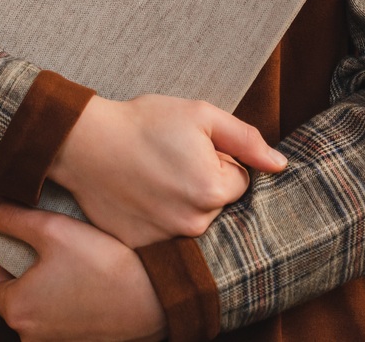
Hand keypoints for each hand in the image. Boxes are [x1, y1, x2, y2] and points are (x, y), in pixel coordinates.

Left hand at [0, 196, 168, 341]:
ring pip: (43, 309)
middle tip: (60, 252)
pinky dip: (73, 304)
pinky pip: (66, 321)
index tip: (36, 245)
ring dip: (54, 289)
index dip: (11, 258)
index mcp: (16, 310)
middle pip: (19, 298)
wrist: (156, 299)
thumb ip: (12, 218)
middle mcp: (30, 336)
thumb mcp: (53, 229)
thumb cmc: (103, 264)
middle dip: (34, 274)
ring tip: (81, 266)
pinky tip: (94, 284)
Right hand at [49, 94, 285, 245]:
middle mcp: (193, 224)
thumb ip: (246, 139)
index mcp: (213, 190)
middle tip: (170, 161)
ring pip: (193, 222)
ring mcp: (165, 240)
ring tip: (153, 177)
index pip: (240, 180)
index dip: (218, 159)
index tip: (190, 148)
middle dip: (202, 184)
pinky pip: (164, 237)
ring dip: (181, 203)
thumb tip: (281, 165)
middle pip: (217, 204)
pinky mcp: (140, 248)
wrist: (84, 142)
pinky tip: (139, 196)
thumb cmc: (143, 122)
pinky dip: (156, 219)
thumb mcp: (200, 115)